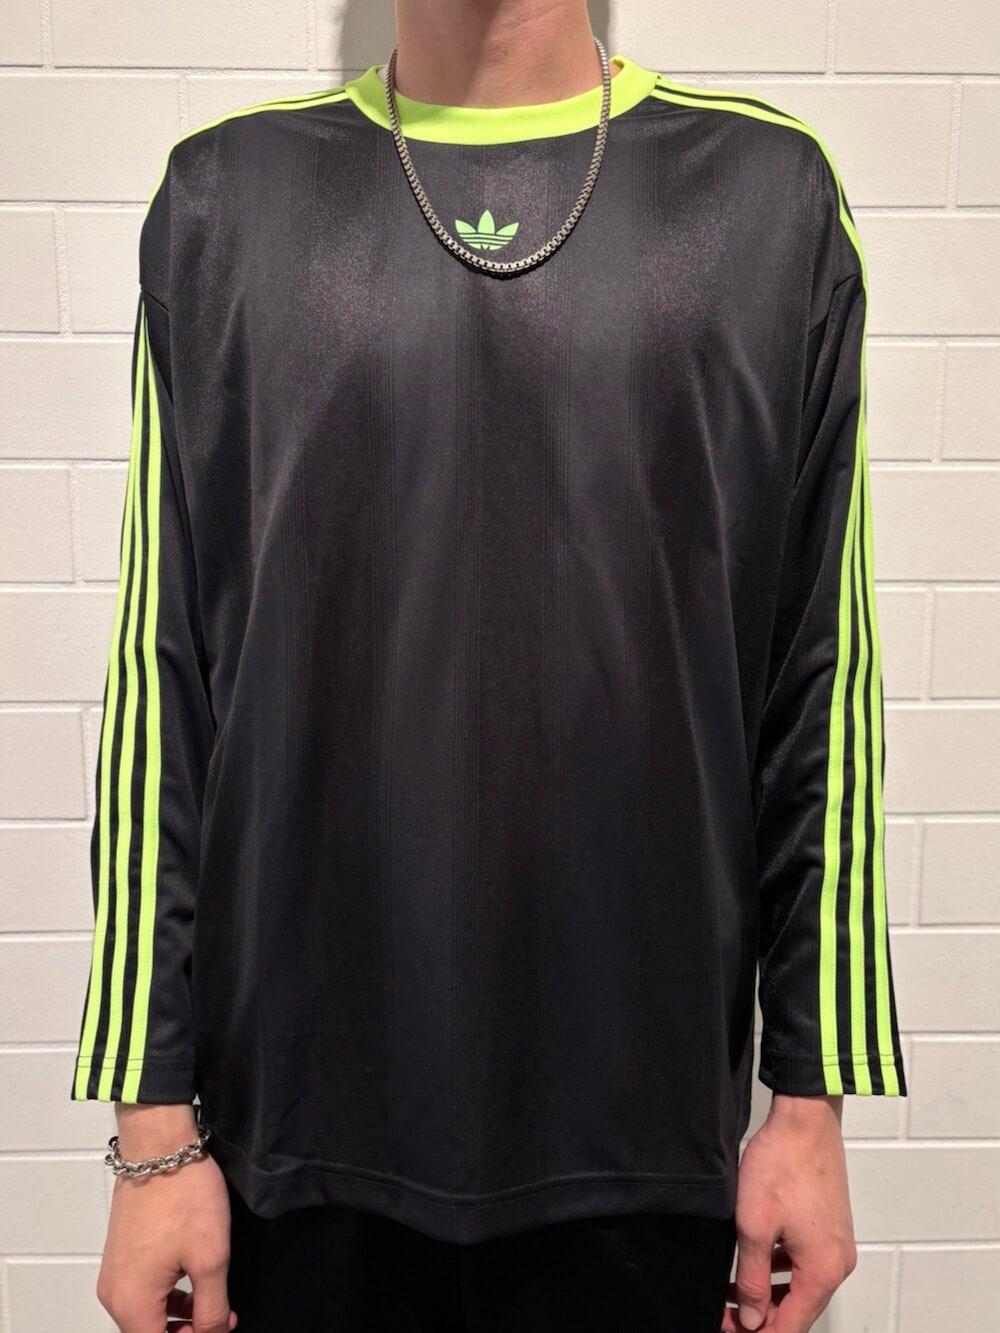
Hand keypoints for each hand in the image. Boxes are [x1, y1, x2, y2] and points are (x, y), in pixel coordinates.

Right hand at [96, 1149, 237, 1331]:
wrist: (158, 1145)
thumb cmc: (184, 1196)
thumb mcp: (211, 1258)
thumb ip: (212, 1309)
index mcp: (132, 1303)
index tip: (219, 1330)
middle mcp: (114, 1294)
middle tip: (222, 1321)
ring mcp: (113, 1273)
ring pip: (145, 1315)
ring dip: (178, 1319)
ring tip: (213, 1304)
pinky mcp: (120, 1255)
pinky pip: (141, 1291)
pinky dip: (166, 1297)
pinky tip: (193, 1284)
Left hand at [722, 1093, 856, 1331]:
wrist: (805, 1119)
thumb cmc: (782, 1165)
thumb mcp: (754, 1226)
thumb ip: (751, 1279)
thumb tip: (751, 1319)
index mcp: (823, 1272)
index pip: (790, 1327)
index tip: (728, 1328)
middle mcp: (837, 1263)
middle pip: (798, 1310)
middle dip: (760, 1316)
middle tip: (725, 1312)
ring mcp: (836, 1244)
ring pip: (799, 1286)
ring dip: (767, 1293)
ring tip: (732, 1291)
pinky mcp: (830, 1226)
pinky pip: (804, 1263)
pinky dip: (779, 1270)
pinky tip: (754, 1263)